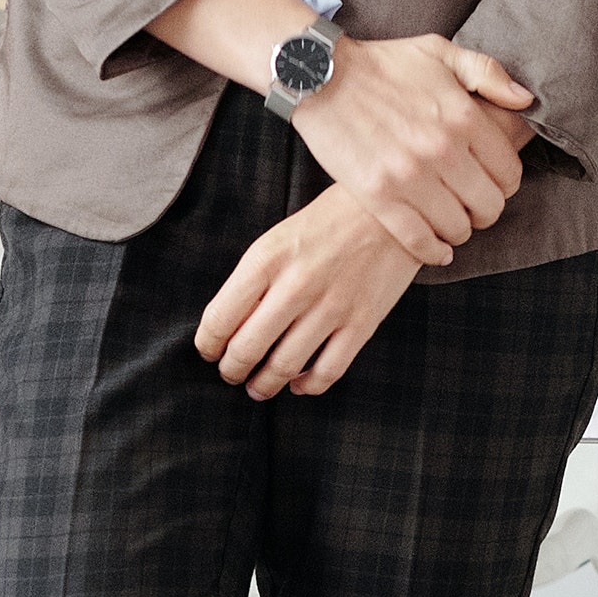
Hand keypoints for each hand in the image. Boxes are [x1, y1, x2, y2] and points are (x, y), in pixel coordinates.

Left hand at [194, 192, 422, 399]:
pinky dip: (308, 386)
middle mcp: (296, 285)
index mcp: (266, 259)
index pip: (220, 317)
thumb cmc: (328, 223)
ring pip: (284, 366)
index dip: (207, 344)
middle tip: (231, 373)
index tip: (209, 351)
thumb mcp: (277, 239)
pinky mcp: (362, 323)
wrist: (390, 210)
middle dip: (232, 369)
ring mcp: (331, 307)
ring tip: (258, 387)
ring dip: (264, 385)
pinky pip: (328, 371)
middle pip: (247, 348)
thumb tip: (230, 325)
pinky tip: (299, 384)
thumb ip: (252, 280)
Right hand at [292, 34, 540, 263]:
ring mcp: (410, 176)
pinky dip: (433, 251)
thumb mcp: (439, 52)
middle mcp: (443, 150)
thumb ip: (487, 72)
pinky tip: (437, 248)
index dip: (506, 184)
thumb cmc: (381, 64)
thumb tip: (526, 100)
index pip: (509, 173)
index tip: (493, 184)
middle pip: (488, 206)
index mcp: (464, 117)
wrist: (320, 77)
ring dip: (458, 230)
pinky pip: (418, 240)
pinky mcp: (378, 196)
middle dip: (485, 211)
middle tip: (473, 207)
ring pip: (457, 228)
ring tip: (451, 222)